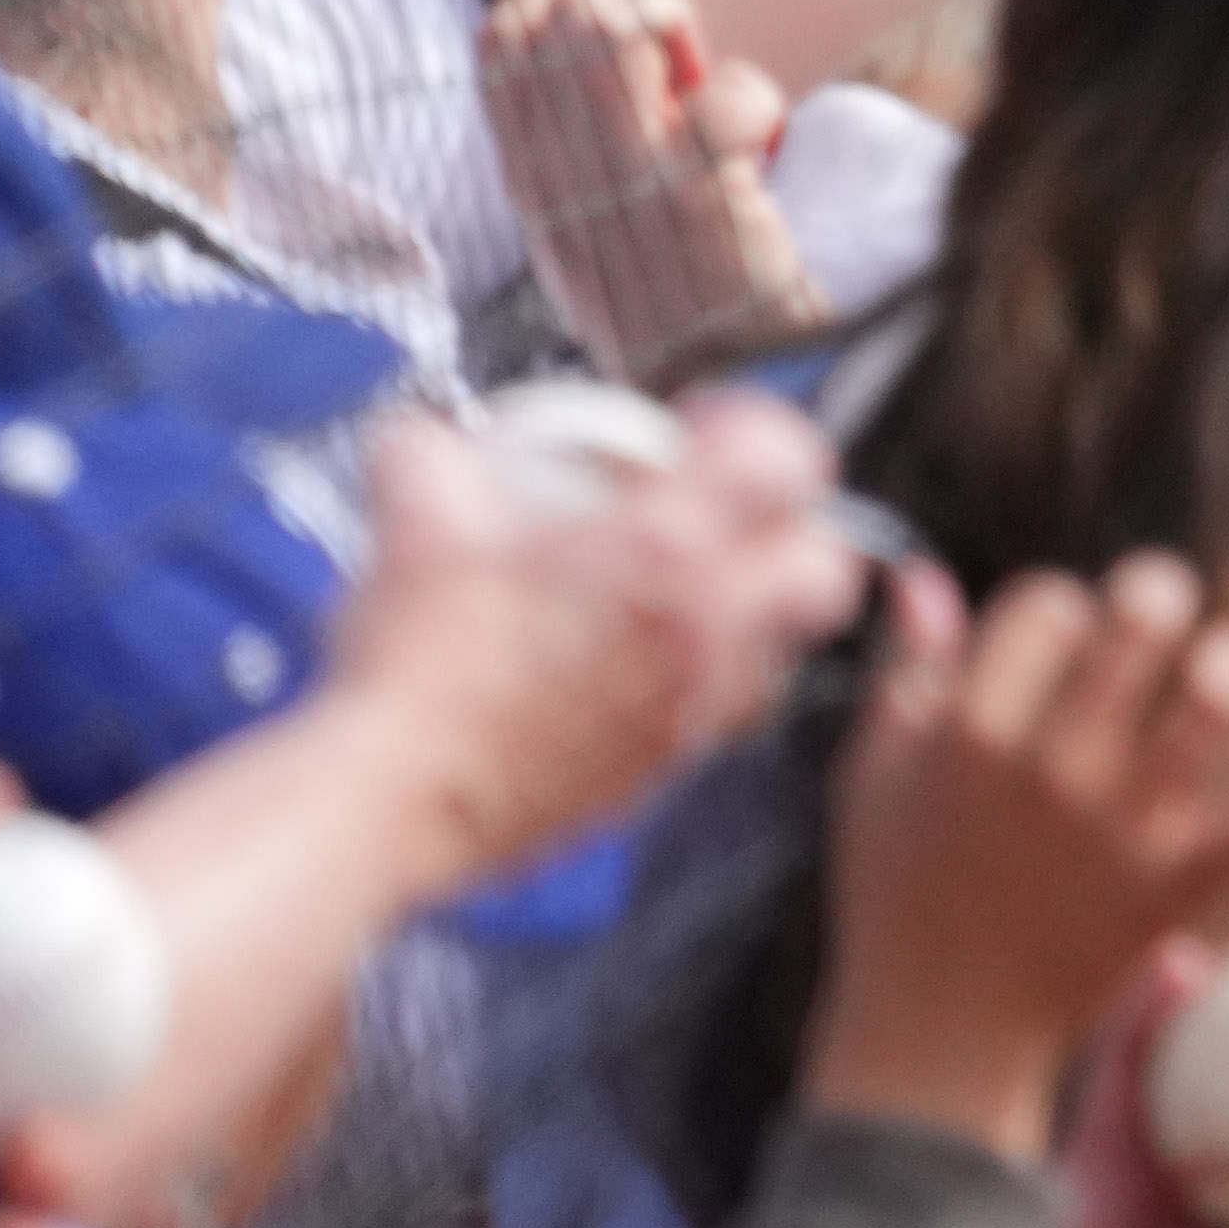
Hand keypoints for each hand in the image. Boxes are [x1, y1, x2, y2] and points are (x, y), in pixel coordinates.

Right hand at [327, 395, 864, 898]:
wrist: (398, 797)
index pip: (788, 461)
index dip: (761, 430)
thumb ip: (430, 460)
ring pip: (787, 642)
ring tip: (683, 592)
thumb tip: (423, 444)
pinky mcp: (672, 762)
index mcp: (662, 547)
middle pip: (829, 564)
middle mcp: (707, 624)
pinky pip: (729, 708)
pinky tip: (639, 665)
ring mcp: (700, 701)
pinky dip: (707, 677)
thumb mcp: (415, 528)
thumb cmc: (420, 668)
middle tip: (730, 518)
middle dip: (794, 531)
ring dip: (756, 608)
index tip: (709, 433)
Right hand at [478, 0, 828, 383]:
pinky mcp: (702, 209)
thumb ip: (597, 145)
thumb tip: (607, 29)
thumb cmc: (693, 308)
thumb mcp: (612, 232)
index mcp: (535, 196)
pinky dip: (749, 93)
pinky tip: (766, 134)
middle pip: (560, 34)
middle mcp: (564, 193)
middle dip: (623, 1)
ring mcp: (628, 196)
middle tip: (671, 30)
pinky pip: (716, 101)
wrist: (744, 405)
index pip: (499, 61)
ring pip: (616, 40)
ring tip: (711, 80)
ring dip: (674, 28)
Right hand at [805, 556, 1228, 1146]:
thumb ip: (906, 675)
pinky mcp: (1177, 887)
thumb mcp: (874, 780)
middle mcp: (1052, 772)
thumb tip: (920, 575)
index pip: (1046, 608)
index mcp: (970, 736)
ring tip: (1226, 670)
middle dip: (1157, 596)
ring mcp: (1122, 830)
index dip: (1059, 606)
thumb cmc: (901, 895)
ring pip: (1211, 705)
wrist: (940, 1035)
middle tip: (1160, 611)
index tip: (1060, 637)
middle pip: (1136, 630)